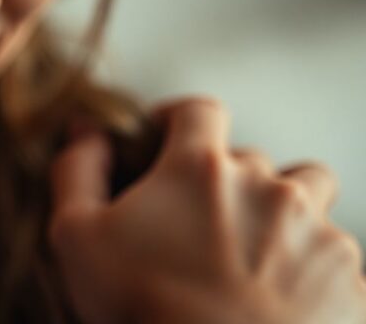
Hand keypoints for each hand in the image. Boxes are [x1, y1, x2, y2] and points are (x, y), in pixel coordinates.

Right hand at [49, 97, 365, 323]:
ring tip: (252, 253)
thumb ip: (77, 170)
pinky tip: (276, 298)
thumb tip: (85, 131)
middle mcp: (269, 188)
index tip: (164, 140)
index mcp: (202, 168)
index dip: (179, 119)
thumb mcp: (77, 236)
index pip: (199, 111)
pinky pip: (335, 260)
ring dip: (283, 214)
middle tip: (199, 222)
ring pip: (309, 200)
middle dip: (228, 180)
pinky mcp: (351, 283)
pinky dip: (308, 269)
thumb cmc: (141, 307)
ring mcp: (319, 235)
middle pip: (255, 159)